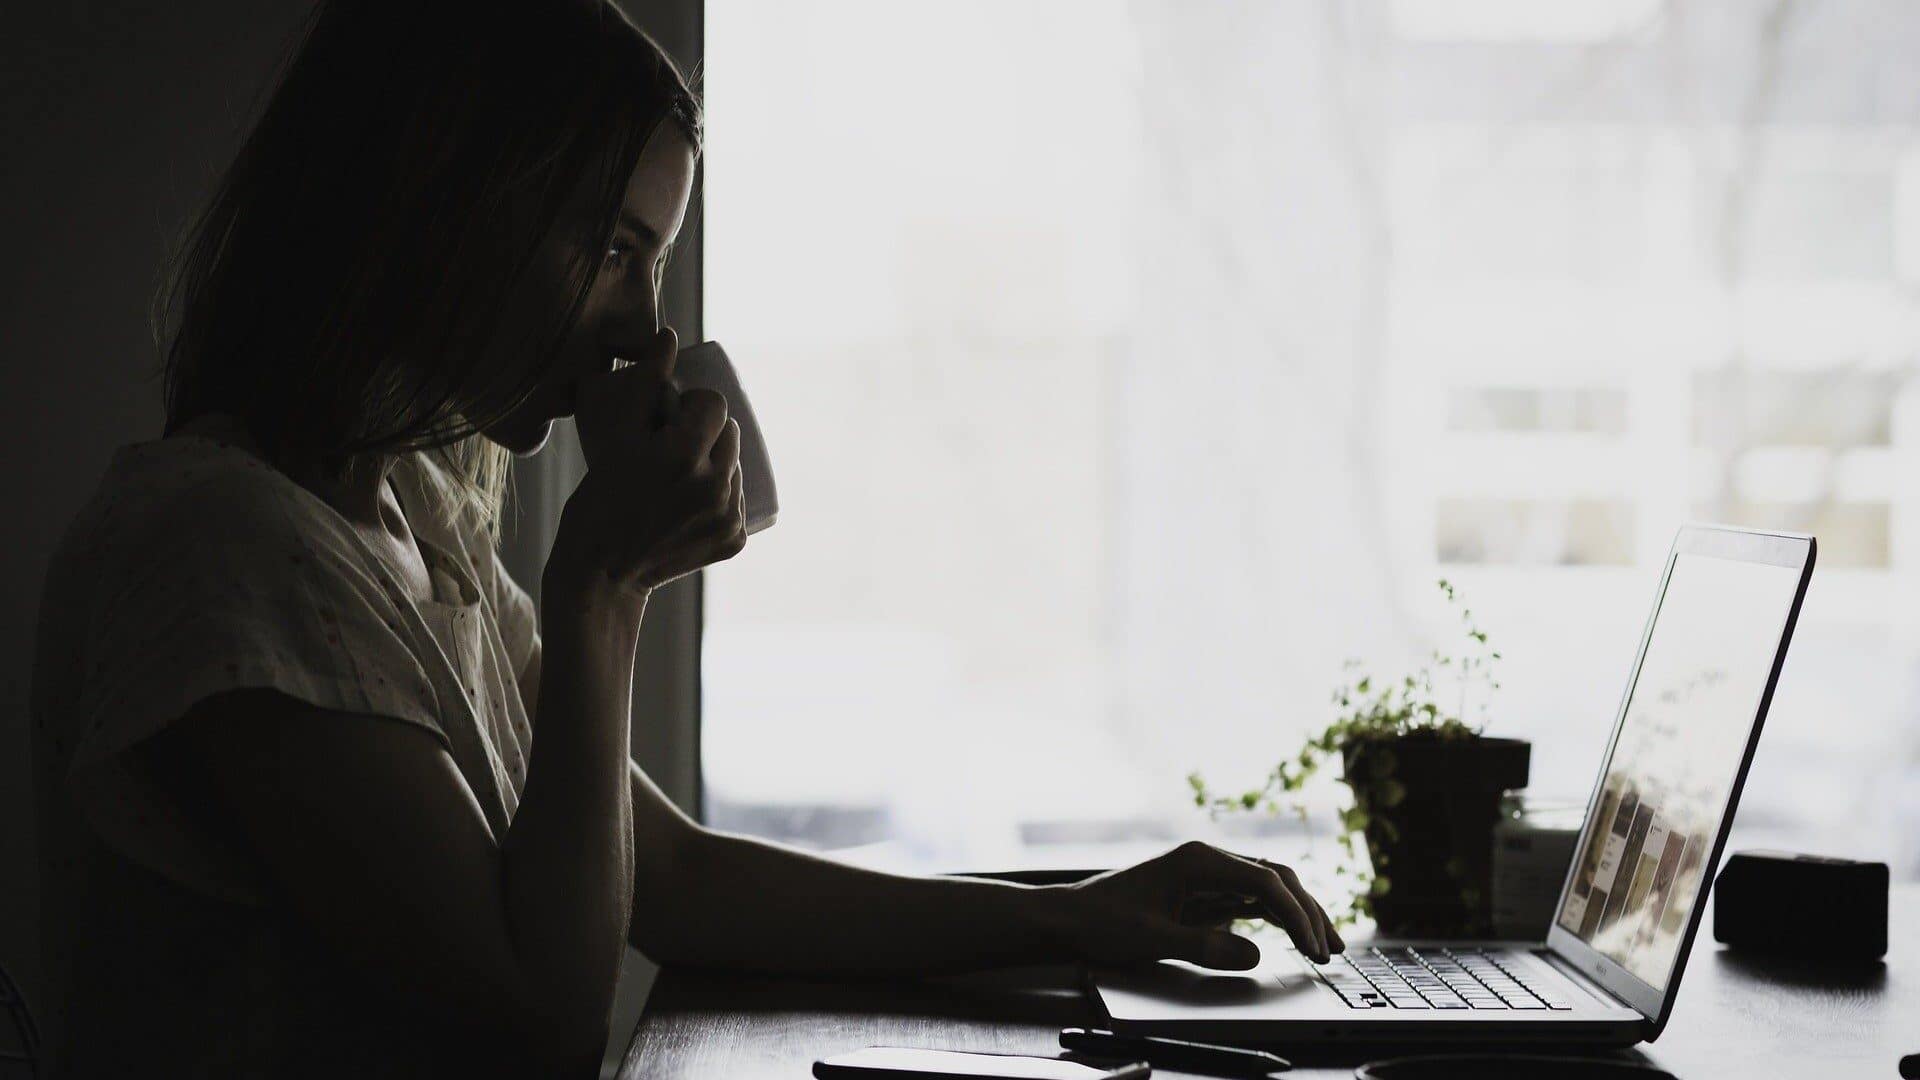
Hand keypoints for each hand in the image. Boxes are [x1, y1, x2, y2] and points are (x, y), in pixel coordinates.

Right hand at [552, 327, 745, 598]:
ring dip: (716, 462)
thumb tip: (670, 336)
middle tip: (673, 447)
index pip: (715, 404)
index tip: (671, 418)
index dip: (693, 405)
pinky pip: (738, 500)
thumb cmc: (598, 497)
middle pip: (730, 433)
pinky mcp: (735, 540)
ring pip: (736, 466)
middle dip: (706, 433)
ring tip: (680, 476)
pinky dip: (720, 496)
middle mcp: (714, 486)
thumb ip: (642, 383)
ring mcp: (728, 517)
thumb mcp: (613, 436)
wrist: (601, 571)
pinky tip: (691, 503)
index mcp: (683, 455)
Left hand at [1050, 841, 1341, 969]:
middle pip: (1275, 879)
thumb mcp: (1151, 939)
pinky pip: (1252, 901)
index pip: (1264, 881)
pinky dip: (1278, 919)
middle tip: (1331, 950)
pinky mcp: (1205, 893)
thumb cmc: (1103, 921)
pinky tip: (1297, 937)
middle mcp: (1208, 861)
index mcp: (1198, 861)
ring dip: (1299, 914)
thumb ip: (1202, 945)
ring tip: (1327, 946)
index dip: (1295, 914)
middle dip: (1307, 912)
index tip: (1312, 945)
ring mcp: (1209, 876)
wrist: (1071, 917)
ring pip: (1269, 889)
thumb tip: (1254, 953)